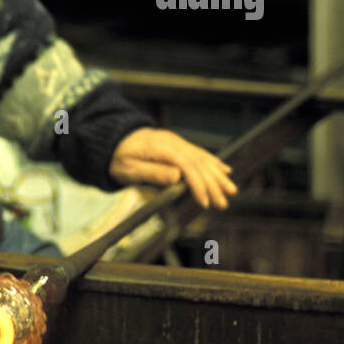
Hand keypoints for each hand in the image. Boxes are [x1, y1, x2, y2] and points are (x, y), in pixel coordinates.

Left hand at [109, 127, 236, 209]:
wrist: (111, 140)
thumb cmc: (117, 157)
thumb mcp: (128, 168)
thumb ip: (152, 172)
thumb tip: (177, 177)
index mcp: (161, 148)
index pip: (187, 166)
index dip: (198, 185)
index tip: (204, 202)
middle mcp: (173, 143)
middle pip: (199, 163)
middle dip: (213, 184)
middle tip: (222, 204)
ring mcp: (177, 143)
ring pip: (203, 158)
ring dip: (218, 175)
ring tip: (231, 191)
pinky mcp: (177, 145)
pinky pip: (199, 154)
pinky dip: (213, 163)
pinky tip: (225, 171)